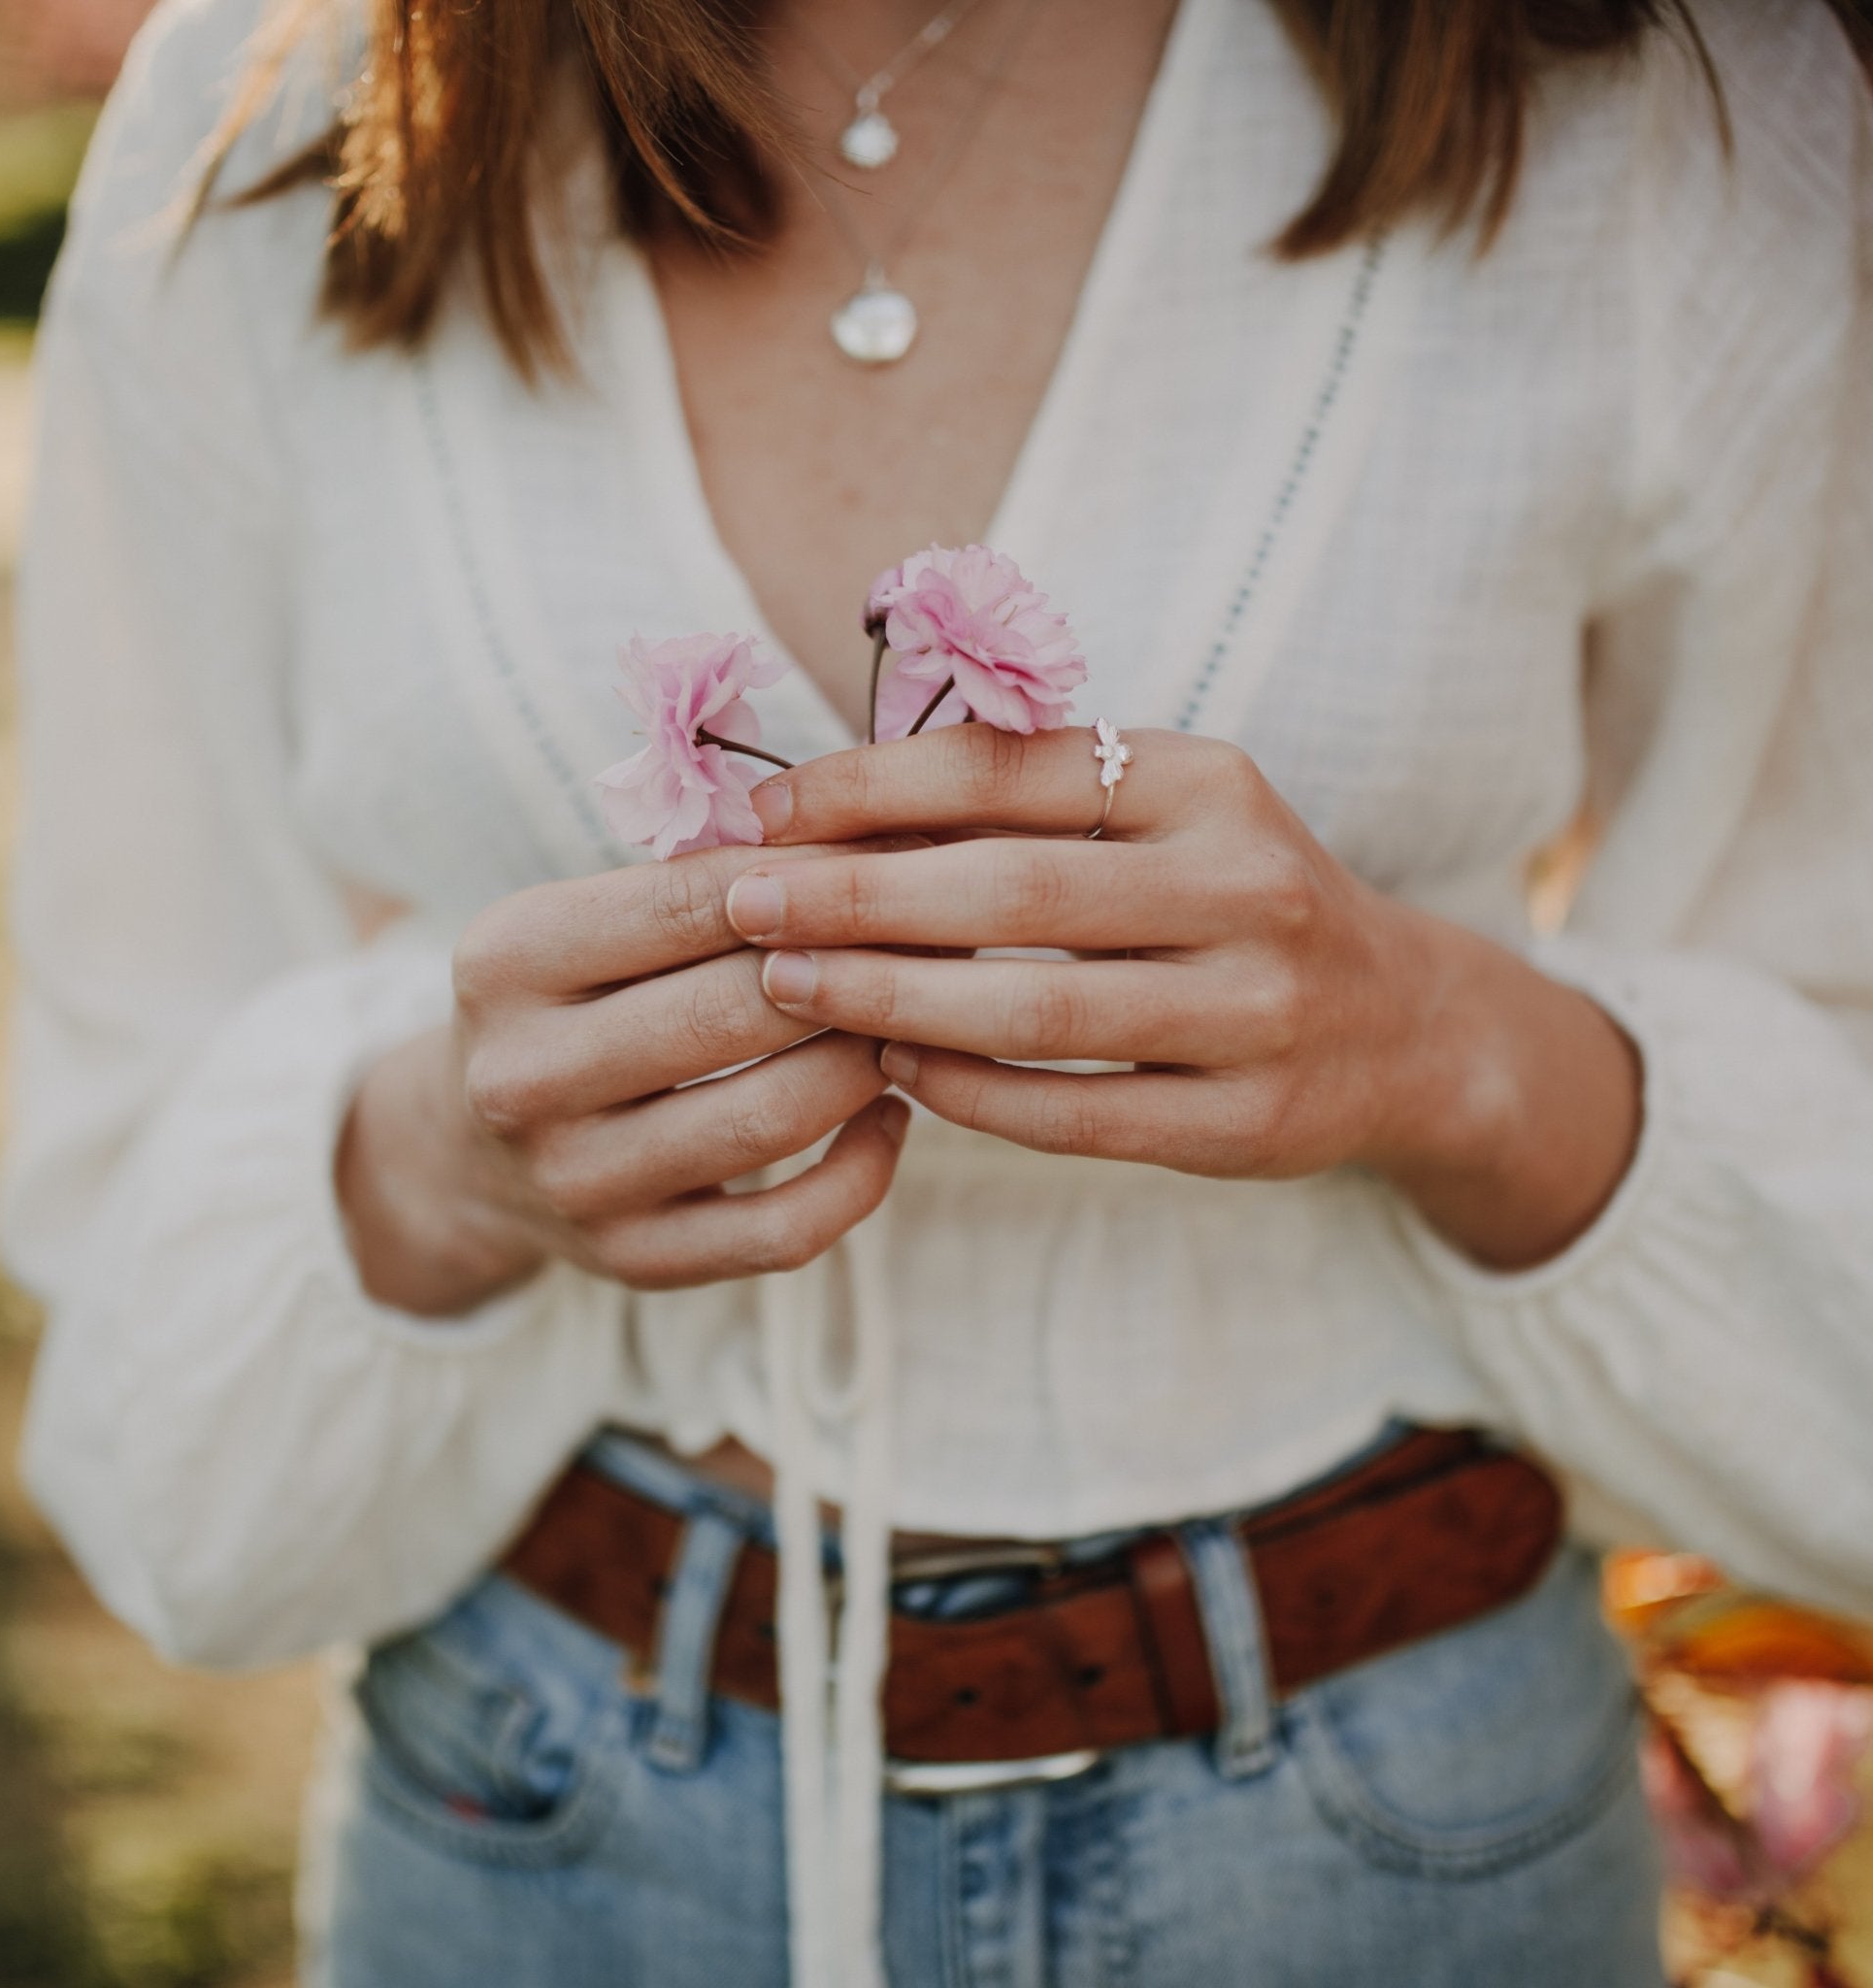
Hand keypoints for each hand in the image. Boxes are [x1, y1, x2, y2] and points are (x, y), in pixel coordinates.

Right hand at [336, 842, 912, 1314]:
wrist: (468, 1152)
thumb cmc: (572, 1002)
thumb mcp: (586, 922)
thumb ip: (702, 883)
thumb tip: (876, 843)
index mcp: (509, 960)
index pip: (691, 901)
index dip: (815, 878)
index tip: (903, 858)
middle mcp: (524, 1075)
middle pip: (735, 1010)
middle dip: (855, 969)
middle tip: (937, 940)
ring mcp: (575, 1180)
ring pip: (769, 1118)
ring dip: (867, 1064)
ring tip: (912, 1021)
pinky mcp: (632, 1259)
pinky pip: (783, 1229)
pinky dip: (860, 1172)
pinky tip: (888, 1117)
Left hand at [727, 727, 1641, 1269]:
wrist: (1404, 1029)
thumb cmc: (1231, 904)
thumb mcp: (1164, 820)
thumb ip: (1027, 806)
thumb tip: (826, 810)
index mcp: (1208, 782)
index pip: (1010, 768)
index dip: (872, 785)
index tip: (763, 808)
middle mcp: (1245, 885)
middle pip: (1014, 892)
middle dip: (856, 897)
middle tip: (741, 900)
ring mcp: (1257, 1012)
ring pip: (1040, 1010)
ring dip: (893, 999)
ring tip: (789, 986)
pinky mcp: (1248, 1121)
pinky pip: (1079, 1113)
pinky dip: (970, 1091)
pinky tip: (891, 1067)